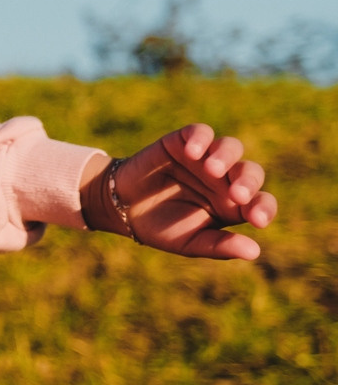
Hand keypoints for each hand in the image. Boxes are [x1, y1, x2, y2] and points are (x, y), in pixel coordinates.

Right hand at [85, 123, 277, 260]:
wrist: (121, 207)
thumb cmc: (160, 228)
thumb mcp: (189, 242)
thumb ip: (219, 245)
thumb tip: (255, 251)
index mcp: (233, 205)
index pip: (260, 202)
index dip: (263, 208)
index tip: (257, 220)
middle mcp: (225, 179)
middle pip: (250, 171)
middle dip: (248, 181)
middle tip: (236, 195)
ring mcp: (205, 158)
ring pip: (231, 147)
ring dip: (225, 157)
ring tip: (211, 169)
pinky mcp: (184, 141)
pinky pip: (200, 132)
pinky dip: (200, 139)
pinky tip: (191, 152)